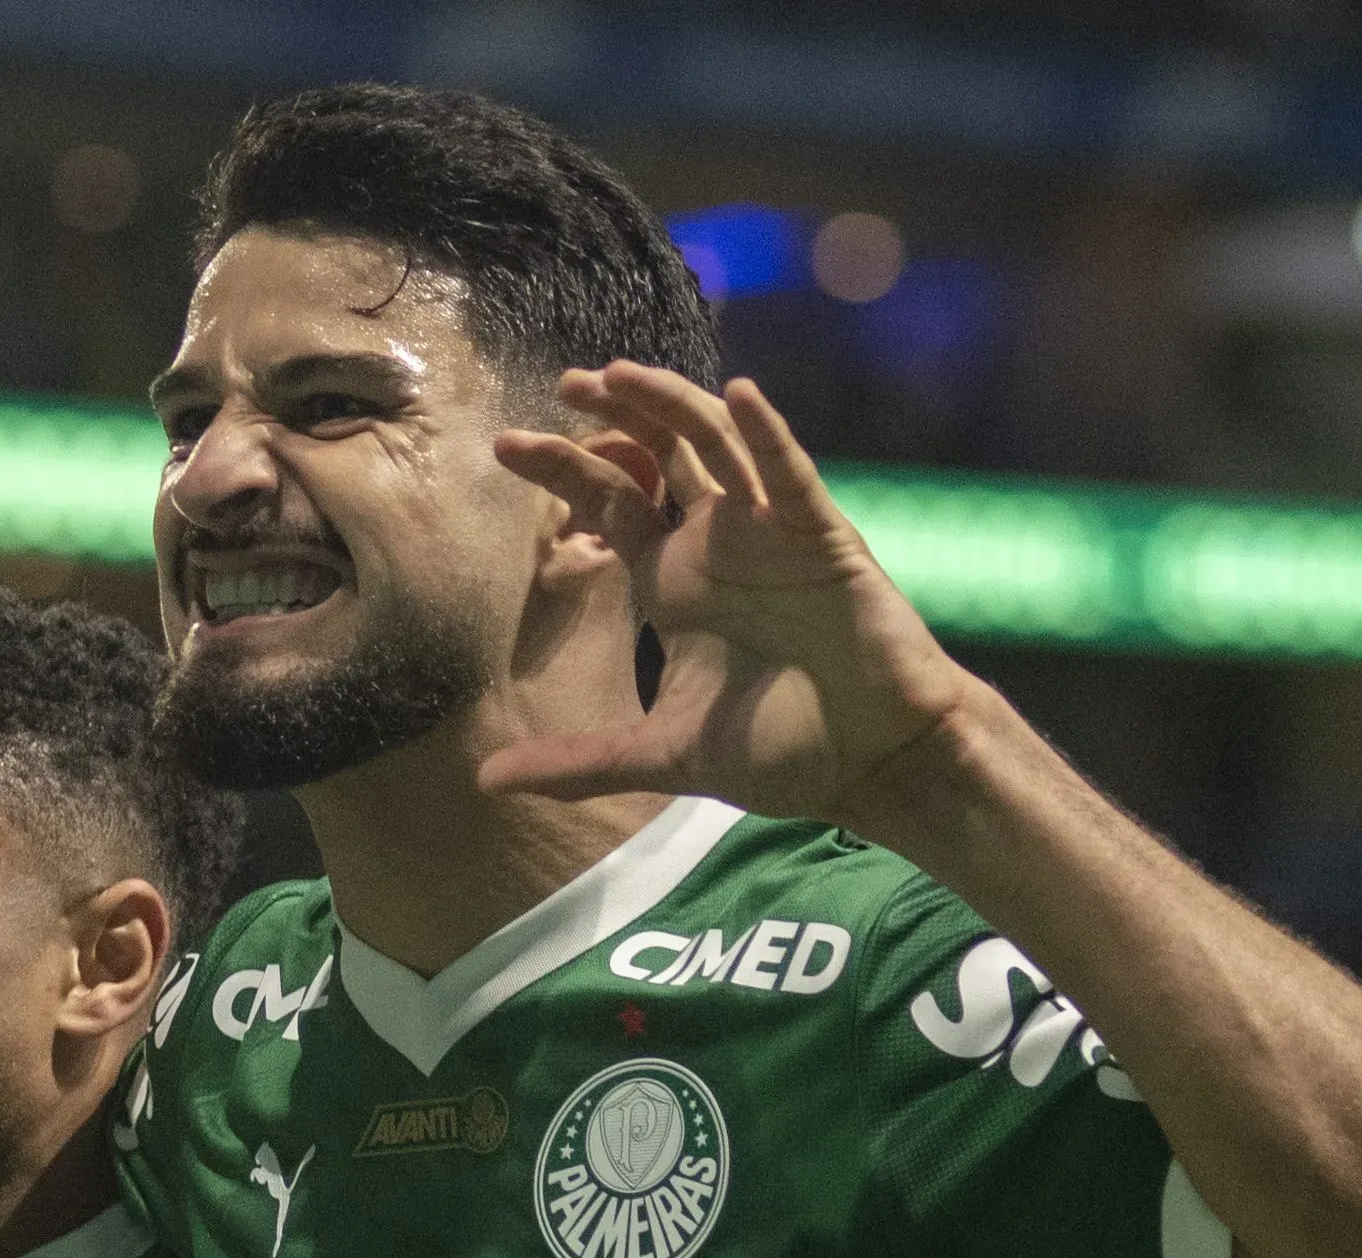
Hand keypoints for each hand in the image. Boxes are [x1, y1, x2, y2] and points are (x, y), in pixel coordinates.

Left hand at [487, 364, 992, 828]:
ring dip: (672, 404)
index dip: (562, 470)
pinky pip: (790, 475)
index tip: (504, 445)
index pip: (609, 504)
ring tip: (620, 373)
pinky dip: (766, 433)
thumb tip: (488, 780)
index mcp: (674, 580)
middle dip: (614, 414)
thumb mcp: (660, 755)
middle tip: (566, 384)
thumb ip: (578, 761)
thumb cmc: (782, 751)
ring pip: (717, 445)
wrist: (874, 762)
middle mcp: (716, 544)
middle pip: (658, 454)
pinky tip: (738, 394)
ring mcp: (769, 534)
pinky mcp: (822, 537)